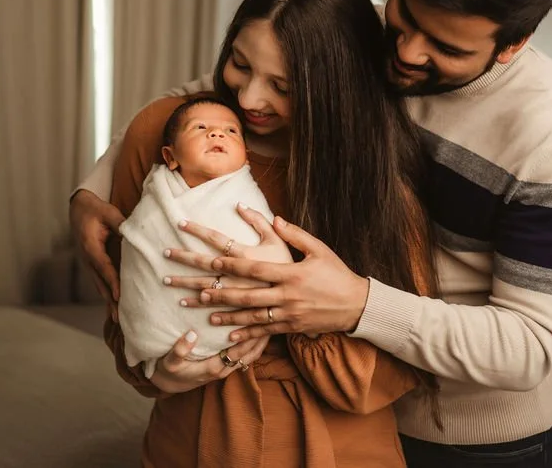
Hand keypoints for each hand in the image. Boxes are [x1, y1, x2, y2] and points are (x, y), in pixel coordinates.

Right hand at [69, 189, 124, 321]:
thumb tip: (136, 235)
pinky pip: (100, 280)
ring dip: (108, 301)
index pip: (104, 268)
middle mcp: (88, 258)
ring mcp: (88, 262)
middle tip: (118, 318)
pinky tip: (114, 304)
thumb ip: (121, 224)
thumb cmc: (95, 209)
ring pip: (99, 285)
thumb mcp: (108, 212)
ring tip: (117, 319)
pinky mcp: (92, 263)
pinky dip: (107, 292)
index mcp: (91, 247)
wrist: (78, 208)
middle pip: (100, 283)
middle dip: (110, 300)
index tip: (118, 296)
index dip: (112, 282)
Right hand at [149, 330, 269, 393]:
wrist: (170, 384)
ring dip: (262, 340)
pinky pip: (247, 356)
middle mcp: (224, 370)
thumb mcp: (169, 362)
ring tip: (273, 321)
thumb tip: (191, 333)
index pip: (237, 351)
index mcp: (213, 368)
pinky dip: (256, 344)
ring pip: (251, 355)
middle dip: (261, 336)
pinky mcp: (227, 365)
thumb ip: (179, 350)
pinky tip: (261, 330)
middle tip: (272, 315)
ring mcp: (227, 368)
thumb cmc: (170, 371)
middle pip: (250, 353)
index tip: (256, 318)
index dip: (247, 336)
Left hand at [165, 208, 369, 340]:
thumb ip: (294, 234)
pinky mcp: (291, 327)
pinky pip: (264, 331)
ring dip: (226, 315)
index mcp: (290, 273)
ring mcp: (287, 314)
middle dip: (218, 292)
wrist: (356, 304)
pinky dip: (245, 332)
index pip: (254, 269)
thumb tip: (275, 218)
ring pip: (251, 315)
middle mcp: (285, 295)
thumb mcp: (319, 249)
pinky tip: (228, 334)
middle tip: (195, 291)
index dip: (231, 266)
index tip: (212, 262)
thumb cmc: (337, 273)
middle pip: (245, 294)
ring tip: (205, 313)